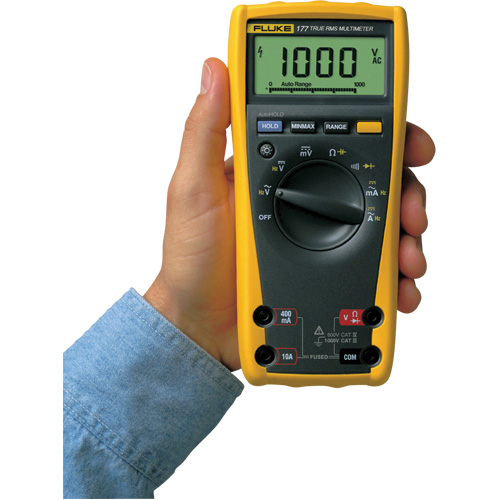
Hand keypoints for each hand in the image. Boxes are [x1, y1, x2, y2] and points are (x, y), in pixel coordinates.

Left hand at [144, 58, 434, 370]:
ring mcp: (320, 242)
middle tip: (412, 217)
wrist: (200, 324)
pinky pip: (374, 271)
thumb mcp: (193, 190)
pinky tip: (399, 288)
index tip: (410, 144)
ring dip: (407, 239)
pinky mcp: (329, 276)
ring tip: (407, 261)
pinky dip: (395, 279)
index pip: (339, 139)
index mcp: (279, 173)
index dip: (383, 135)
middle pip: (374, 183)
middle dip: (407, 194)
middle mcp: (305, 203)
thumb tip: (214, 72)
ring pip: (382, 228)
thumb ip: (204, 133)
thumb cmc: (191, 259)